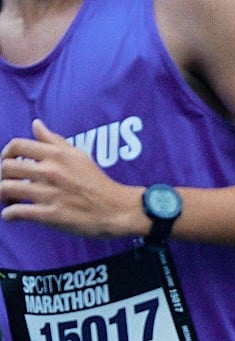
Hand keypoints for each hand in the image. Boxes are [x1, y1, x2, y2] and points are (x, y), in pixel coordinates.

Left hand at [0, 120, 138, 236]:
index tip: (8, 162)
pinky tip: (11, 215)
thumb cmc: (98, 183)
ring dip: (2, 195)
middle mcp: (50, 172)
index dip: (5, 153)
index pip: (16, 146)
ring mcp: (49, 193)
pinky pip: (16, 212)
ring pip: (6, 188)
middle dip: (1, 175)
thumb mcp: (79, 155)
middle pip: (6, 167)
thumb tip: (36, 124)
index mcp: (57, 155)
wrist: (116, 210)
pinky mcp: (49, 214)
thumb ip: (54, 140)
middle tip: (7, 183)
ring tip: (8, 199)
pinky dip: (8, 214)